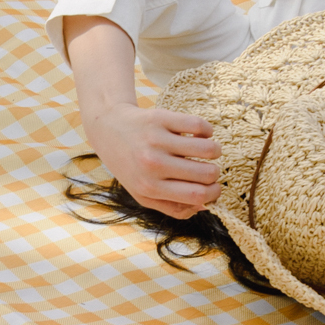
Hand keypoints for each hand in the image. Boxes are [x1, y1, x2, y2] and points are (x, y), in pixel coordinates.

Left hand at [84, 101, 221, 219]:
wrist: (108, 129)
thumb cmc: (131, 166)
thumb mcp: (144, 194)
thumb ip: (173, 207)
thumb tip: (205, 206)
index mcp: (149, 187)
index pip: (197, 195)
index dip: (214, 193)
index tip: (215, 188)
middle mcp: (152, 164)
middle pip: (207, 173)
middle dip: (215, 173)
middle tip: (208, 169)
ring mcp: (156, 140)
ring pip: (207, 149)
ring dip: (215, 151)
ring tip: (207, 151)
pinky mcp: (161, 118)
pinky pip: (200, 125)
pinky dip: (207, 131)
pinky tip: (199, 135)